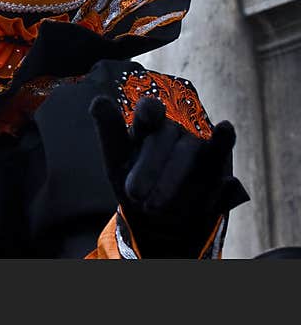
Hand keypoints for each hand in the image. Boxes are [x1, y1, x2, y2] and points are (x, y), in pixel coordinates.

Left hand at [90, 95, 248, 256]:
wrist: (158, 224)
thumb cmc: (134, 185)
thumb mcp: (116, 162)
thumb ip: (109, 130)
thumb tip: (99, 100)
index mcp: (148, 126)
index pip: (150, 110)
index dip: (149, 111)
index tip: (148, 117)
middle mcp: (174, 131)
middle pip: (165, 136)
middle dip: (149, 166)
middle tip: (134, 195)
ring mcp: (198, 147)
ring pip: (189, 151)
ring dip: (172, 178)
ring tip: (153, 206)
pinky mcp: (217, 167)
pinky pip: (219, 156)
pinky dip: (222, 143)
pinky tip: (225, 130)